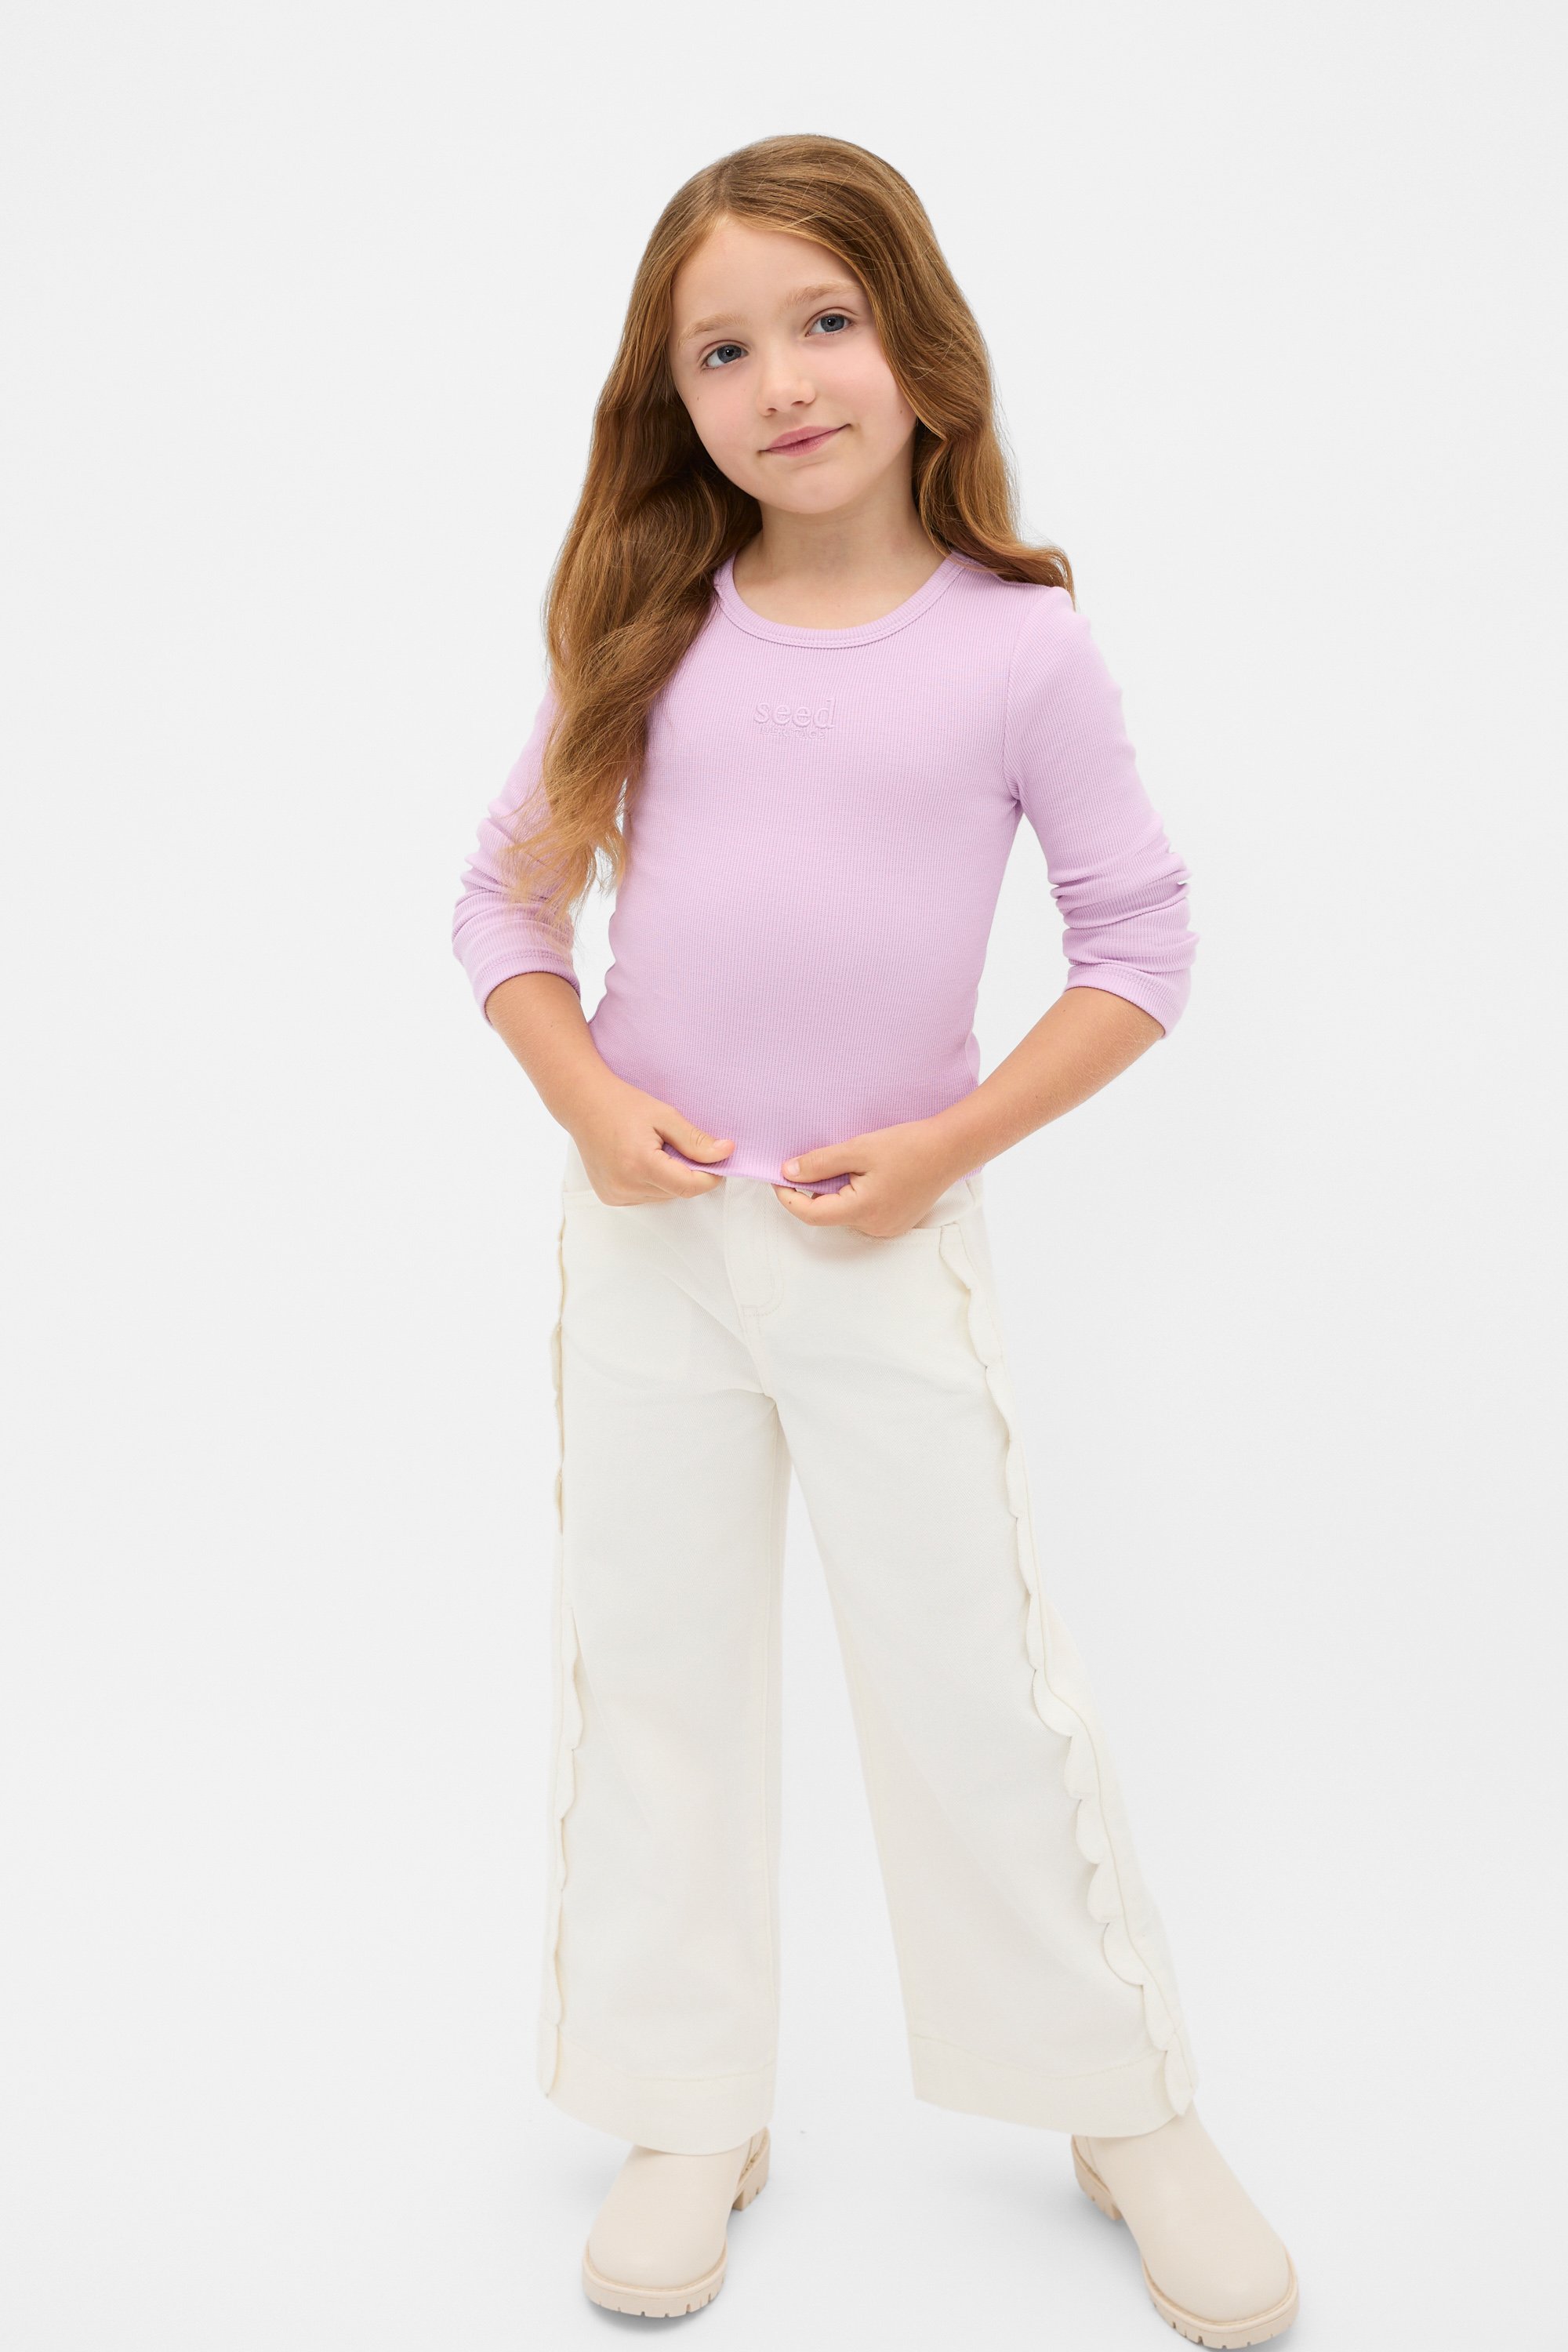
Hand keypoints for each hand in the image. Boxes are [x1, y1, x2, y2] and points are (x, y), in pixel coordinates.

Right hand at [569, 1080, 734, 1203]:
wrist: (583, 1104)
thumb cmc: (623, 1105)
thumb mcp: (665, 1116)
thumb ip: (696, 1141)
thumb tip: (727, 1153)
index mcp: (640, 1164)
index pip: (689, 1187)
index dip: (710, 1176)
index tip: (717, 1160)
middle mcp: (625, 1186)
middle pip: (676, 1192)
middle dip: (687, 1173)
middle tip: (677, 1146)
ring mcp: (615, 1195)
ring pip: (662, 1196)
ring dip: (668, 1179)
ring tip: (655, 1150)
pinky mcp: (610, 1198)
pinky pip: (645, 1197)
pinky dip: (651, 1183)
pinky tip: (640, 1160)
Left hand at [771, 1120, 959, 1236]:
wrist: (950, 1148)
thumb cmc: (908, 1145)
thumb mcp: (858, 1148)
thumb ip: (820, 1163)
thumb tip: (787, 1173)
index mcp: (862, 1210)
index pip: (810, 1214)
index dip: (788, 1197)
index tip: (779, 1177)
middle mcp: (874, 1227)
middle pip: (828, 1214)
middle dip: (815, 1190)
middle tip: (815, 1161)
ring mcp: (887, 1228)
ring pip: (846, 1213)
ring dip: (837, 1192)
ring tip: (848, 1165)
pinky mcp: (896, 1222)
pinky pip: (863, 1213)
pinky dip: (855, 1196)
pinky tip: (866, 1175)